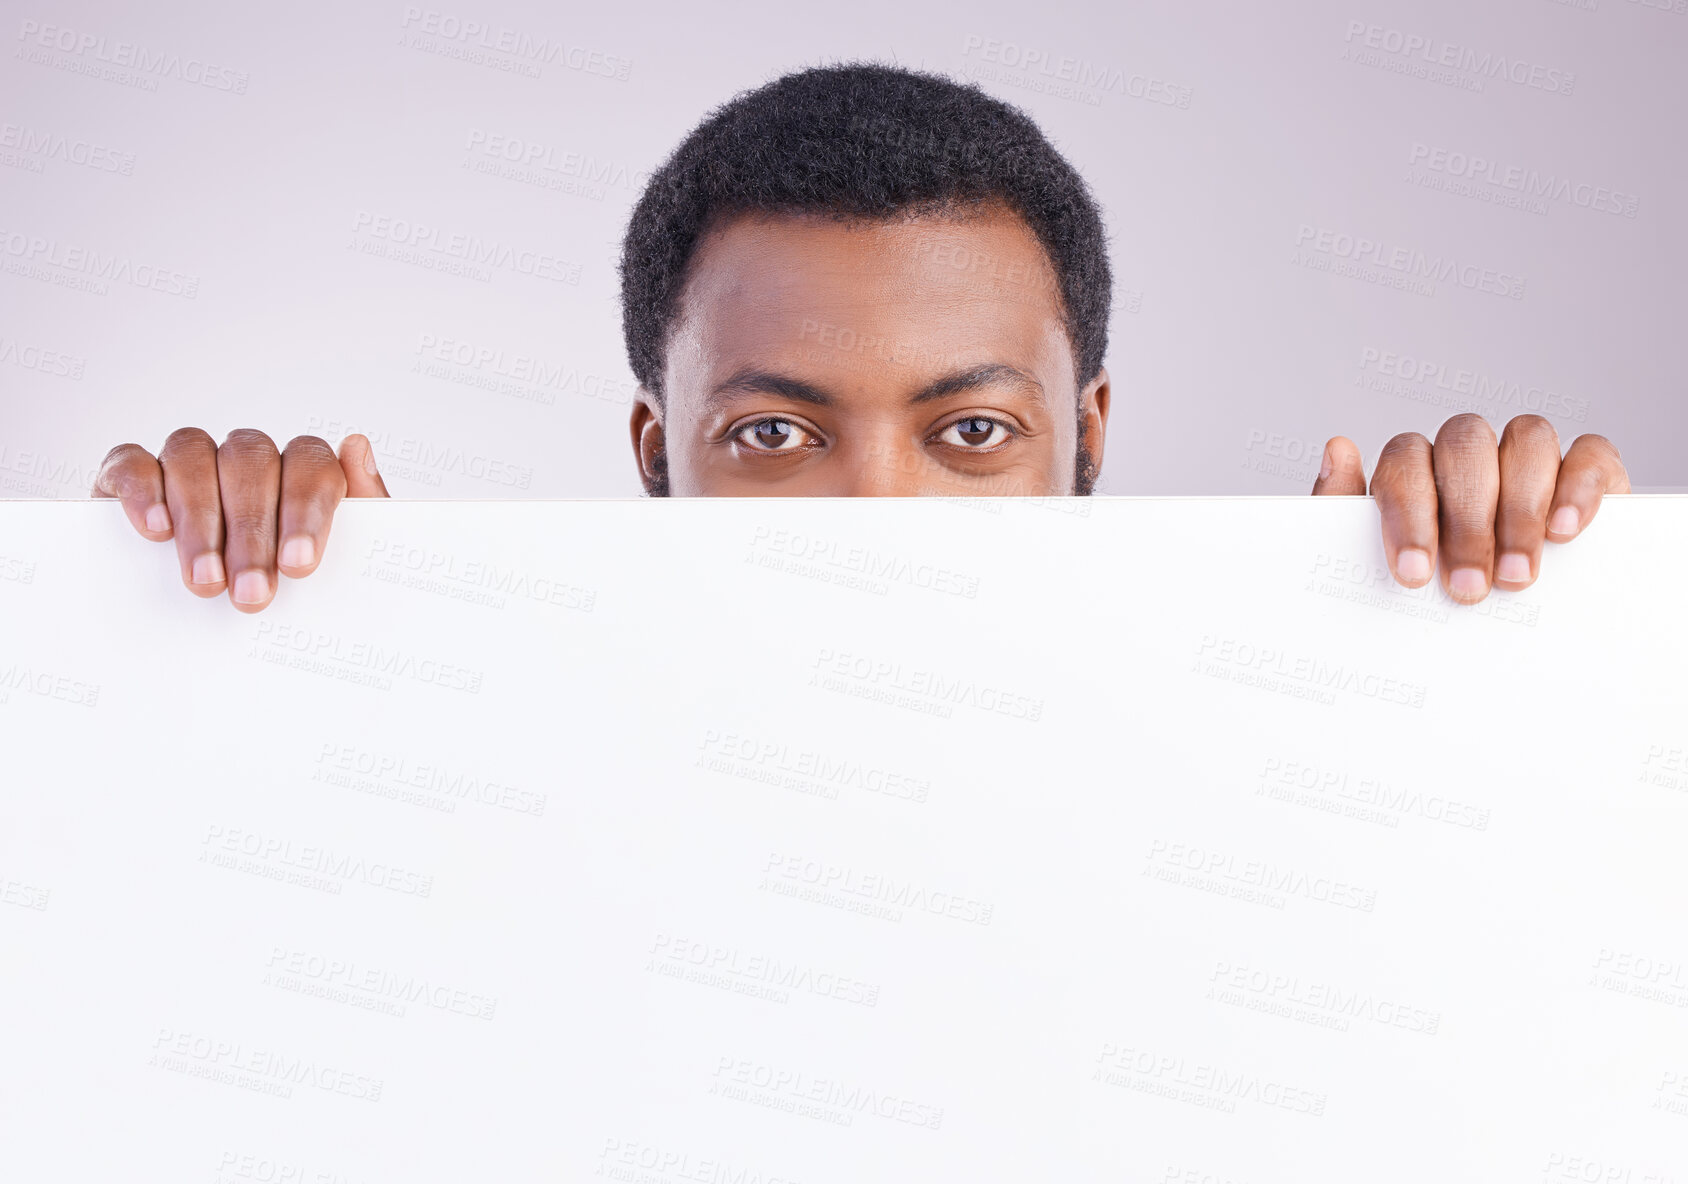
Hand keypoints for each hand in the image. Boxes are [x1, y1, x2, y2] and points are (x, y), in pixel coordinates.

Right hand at [92, 429, 389, 611]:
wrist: (223, 630)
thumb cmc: (289, 586)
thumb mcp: (339, 561)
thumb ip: (362, 506)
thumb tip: (357, 445)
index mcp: (298, 470)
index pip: (309, 462)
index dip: (305, 510)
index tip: (298, 566)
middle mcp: (245, 458)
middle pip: (251, 462)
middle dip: (252, 532)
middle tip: (251, 594)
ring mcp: (188, 462)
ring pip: (193, 455)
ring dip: (202, 521)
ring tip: (207, 580)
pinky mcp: (130, 476)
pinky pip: (132, 462)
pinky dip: (143, 491)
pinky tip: (157, 530)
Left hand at [1311, 413, 1628, 603]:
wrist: (1487, 645)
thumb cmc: (1425, 595)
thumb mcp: (1375, 569)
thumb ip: (1345, 514)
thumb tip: (1338, 449)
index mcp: (1415, 470)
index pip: (1406, 459)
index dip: (1410, 512)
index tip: (1414, 573)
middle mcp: (1469, 455)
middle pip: (1465, 444)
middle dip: (1466, 519)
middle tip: (1469, 587)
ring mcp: (1527, 458)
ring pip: (1528, 437)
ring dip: (1520, 507)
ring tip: (1514, 576)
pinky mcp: (1586, 472)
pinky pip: (1589, 452)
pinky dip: (1578, 486)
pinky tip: (1563, 531)